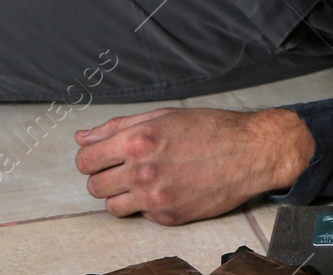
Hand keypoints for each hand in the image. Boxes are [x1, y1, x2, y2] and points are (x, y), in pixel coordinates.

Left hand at [73, 106, 313, 224]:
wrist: (250, 152)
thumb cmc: (209, 128)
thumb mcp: (163, 116)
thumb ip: (118, 127)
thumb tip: (82, 137)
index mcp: (138, 140)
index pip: (86, 160)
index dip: (89, 158)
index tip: (101, 157)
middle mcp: (143, 170)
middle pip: (94, 186)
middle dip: (102, 176)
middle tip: (122, 168)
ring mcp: (156, 197)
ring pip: (111, 206)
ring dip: (119, 194)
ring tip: (140, 180)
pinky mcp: (169, 216)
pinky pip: (140, 214)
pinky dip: (146, 203)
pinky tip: (166, 187)